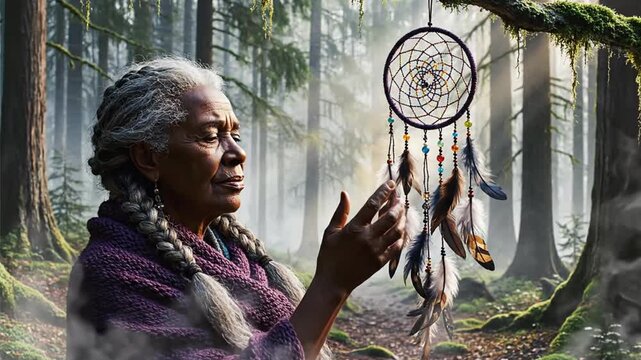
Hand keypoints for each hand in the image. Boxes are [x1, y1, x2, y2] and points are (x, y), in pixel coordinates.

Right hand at [314, 180, 405, 295]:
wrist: (333, 283)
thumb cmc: (329, 256)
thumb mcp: (330, 232)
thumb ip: (340, 212)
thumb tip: (345, 193)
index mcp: (354, 228)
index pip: (373, 204)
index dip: (383, 192)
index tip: (390, 183)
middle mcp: (367, 238)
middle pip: (390, 216)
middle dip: (397, 204)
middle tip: (399, 197)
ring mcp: (376, 251)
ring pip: (397, 230)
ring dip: (401, 219)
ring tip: (401, 211)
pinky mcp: (381, 262)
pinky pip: (397, 246)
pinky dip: (401, 236)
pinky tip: (400, 229)